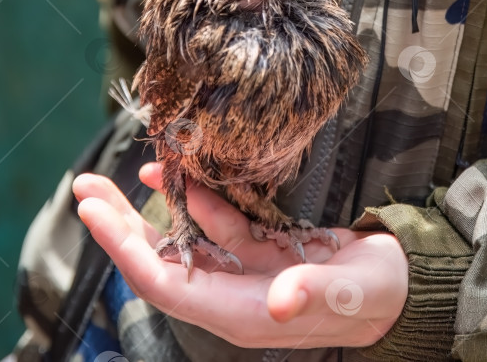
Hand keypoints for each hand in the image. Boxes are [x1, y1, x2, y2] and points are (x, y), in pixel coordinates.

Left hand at [72, 165, 408, 348]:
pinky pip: (215, 224)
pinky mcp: (257, 252)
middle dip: (119, 227)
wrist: (401, 287)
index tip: (94, 213)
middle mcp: (231, 295)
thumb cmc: (382, 293)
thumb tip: (277, 302)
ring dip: (146, 211)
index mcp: (243, 312)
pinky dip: (195, 199)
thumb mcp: (354, 293)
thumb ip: (315, 294)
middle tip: (85, 187)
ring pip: (181, 242)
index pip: (167, 285)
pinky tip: (178, 173)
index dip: (126, 250)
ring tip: (110, 178)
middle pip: (159, 264)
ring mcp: (242, 272)